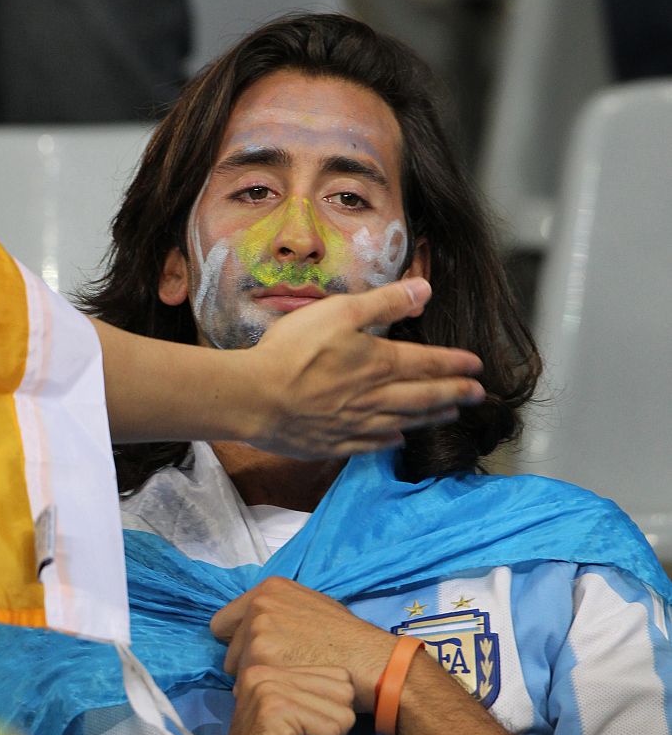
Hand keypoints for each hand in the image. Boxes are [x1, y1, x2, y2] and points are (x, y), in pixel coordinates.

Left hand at [211, 577, 395, 712]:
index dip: (237, 640)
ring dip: (255, 679)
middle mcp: (259, 606)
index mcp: (269, 589)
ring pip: (237, 670)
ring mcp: (258, 633)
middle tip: (276, 671)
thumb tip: (255, 623)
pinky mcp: (261, 661)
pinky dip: (262, 694)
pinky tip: (285, 693)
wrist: (367, 660)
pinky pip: (246, 688)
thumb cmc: (345, 636)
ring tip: (284, 681)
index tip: (253, 652)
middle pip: (228, 648)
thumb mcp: (310, 604)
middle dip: (245, 662)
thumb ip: (278, 609)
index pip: (224, 622)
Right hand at [222, 665, 354, 734]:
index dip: (331, 709)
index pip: (339, 674)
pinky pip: (332, 728)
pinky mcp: (276, 709)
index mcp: (268, 667)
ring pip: (342, 711)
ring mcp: (269, 688)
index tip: (303, 728)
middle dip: (332, 722)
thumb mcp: (292, 713)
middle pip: (344, 689)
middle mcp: (266, 672)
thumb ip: (311, 691)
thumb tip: (349, 682)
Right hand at [243, 278, 484, 458]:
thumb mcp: (339, 312)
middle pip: (424, 396)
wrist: (257, 398)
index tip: (476, 366)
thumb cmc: (294, 351)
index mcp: (379, 364)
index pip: (427, 363)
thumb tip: (424, 289)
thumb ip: (383, 302)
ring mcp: (356, 424)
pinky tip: (398, 440)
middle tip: (477, 395)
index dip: (454, 363)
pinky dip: (391, 442)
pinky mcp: (334, 442)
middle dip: (454, 394)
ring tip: (450, 416)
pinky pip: (372, 445)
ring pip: (403, 422)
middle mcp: (376, 398)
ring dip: (430, 418)